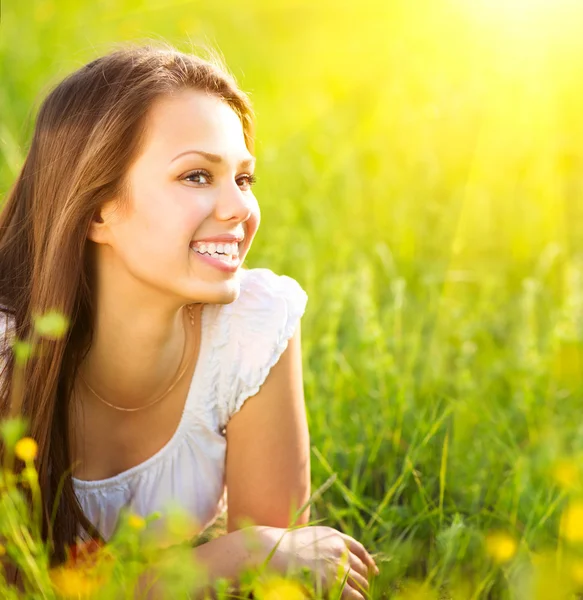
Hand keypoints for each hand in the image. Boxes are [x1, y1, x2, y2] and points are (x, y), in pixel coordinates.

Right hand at [257, 525, 378, 598]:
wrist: (273, 551)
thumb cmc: (285, 547)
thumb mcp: (310, 538)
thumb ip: (325, 544)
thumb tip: (335, 555)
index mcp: (334, 536)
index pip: (359, 549)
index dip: (368, 561)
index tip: (373, 571)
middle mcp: (339, 548)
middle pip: (361, 567)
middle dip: (364, 579)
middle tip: (365, 589)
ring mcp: (336, 564)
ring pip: (360, 581)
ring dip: (362, 591)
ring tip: (362, 598)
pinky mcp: (332, 581)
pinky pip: (353, 594)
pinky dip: (357, 599)